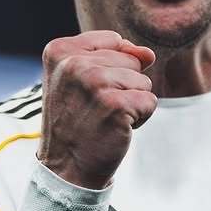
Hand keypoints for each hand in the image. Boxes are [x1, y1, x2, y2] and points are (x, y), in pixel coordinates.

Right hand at [37, 31, 156, 189]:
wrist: (67, 168)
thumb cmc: (77, 122)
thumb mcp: (83, 79)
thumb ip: (114, 56)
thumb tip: (148, 54)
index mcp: (60, 50)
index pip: (113, 41)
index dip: (112, 68)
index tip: (88, 92)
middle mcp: (74, 63)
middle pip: (131, 60)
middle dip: (123, 86)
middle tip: (97, 109)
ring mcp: (94, 83)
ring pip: (143, 81)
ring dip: (132, 103)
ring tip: (105, 119)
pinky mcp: (115, 105)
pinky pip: (150, 102)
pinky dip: (140, 118)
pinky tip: (116, 129)